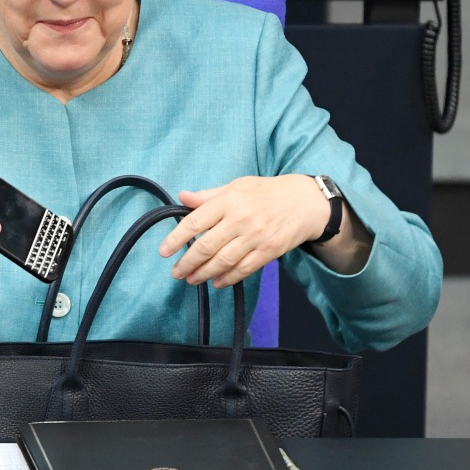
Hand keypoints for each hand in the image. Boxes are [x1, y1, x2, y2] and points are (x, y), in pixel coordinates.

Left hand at [158, 175, 327, 288]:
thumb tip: (182, 197)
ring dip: (204, 274)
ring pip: (223, 261)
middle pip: (206, 246)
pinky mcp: (269, 251)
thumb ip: (208, 195)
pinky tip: (216, 282)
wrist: (305, 202)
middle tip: (176, 272)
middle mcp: (241, 218)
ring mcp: (256, 236)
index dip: (176, 239)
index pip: (195, 221)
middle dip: (187, 263)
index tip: (164, 252)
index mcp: (229, 200)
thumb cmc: (266, 192)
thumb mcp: (236, 186)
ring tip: (191, 279)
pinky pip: (244, 269)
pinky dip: (228, 278)